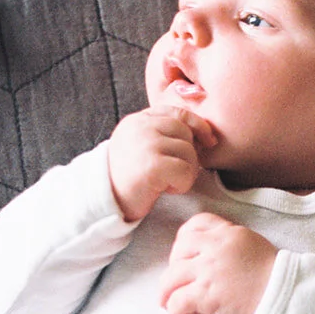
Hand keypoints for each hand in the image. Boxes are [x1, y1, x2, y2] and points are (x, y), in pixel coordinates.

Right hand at [108, 107, 216, 222]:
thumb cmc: (129, 177)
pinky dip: (181, 184)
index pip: (178, 113)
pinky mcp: (153, 165)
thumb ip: (164, 134)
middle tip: (175, 173)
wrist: (105, 201)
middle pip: (186, 133)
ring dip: (186, 173)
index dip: (199, 125)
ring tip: (166, 182)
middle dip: (190, 156)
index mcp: (138, 120)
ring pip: (189, 152)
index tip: (209, 141)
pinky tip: (164, 189)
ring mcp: (146, 143)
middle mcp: (141, 127)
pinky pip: (185, 171)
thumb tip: (205, 134)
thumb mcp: (142, 146)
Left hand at [160, 212, 276, 313]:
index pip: (197, 223)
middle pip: (179, 249)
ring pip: (171, 277)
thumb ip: (232, 245)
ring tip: (167, 303)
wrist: (284, 297)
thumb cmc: (275, 277)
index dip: (185, 239)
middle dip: (173, 266)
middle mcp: (215, 247)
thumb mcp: (254, 246)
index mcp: (229, 233)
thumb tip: (213, 256)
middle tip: (177, 281)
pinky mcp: (205, 294)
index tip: (184, 254)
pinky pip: (178, 300)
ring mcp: (208, 270)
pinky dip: (175, 310)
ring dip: (166, 292)